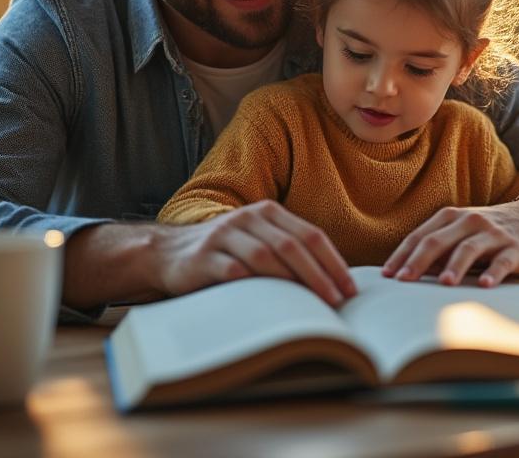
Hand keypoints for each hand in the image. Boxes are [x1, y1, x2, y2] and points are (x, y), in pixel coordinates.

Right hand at [146, 201, 356, 305]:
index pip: (310, 234)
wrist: (168, 252)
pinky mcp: (204, 257)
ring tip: (312, 305)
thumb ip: (288, 253)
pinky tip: (272, 305)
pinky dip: (255, 287)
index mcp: (267, 212)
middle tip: (336, 301)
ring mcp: (224, 236)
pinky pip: (234, 272)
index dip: (334, 262)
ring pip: (265, 257)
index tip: (350, 289)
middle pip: (291, 246)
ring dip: (293, 282)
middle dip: (319, 275)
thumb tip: (333, 283)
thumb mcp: (258, 242)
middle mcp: (248, 218)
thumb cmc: (225, 253)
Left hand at [381, 198, 518, 287]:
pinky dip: (493, 272)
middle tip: (404, 281)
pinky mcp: (515, 248)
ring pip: (469, 249)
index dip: (402, 255)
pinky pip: (503, 261)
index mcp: (450, 217)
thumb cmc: (486, 232)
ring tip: (444, 284)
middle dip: (418, 262)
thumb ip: (436, 248)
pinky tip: (485, 286)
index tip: (387, 275)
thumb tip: (404, 273)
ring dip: (455, 266)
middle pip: (438, 241)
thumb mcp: (459, 232)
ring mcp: (493, 234)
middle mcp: (469, 221)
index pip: (420, 236)